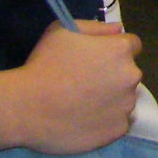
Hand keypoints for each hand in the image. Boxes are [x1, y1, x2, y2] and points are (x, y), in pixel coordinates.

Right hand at [0, 20, 143, 154]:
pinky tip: (85, 119)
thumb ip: (95, 27)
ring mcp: (126, 106)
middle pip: (128, 73)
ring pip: (124, 99)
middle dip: (113, 75)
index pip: (131, 45)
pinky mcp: (118, 130)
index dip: (113, 50)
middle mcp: (131, 77)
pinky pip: (118, 122)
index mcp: (120, 50)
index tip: (96, 59)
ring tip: (83, 104)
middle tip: (86, 83)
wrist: (26, 107)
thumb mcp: (63, 30)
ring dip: (111, 99)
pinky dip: (106, 120)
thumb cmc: (44, 64)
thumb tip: (118, 31)